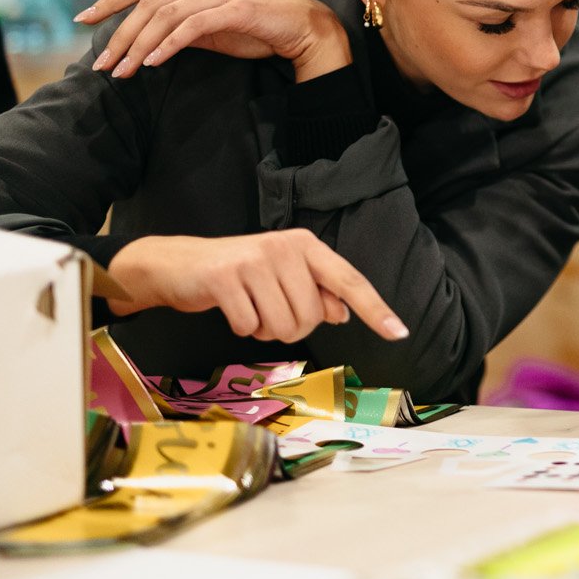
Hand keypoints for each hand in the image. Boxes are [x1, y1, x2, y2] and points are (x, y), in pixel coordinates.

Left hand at [77, 0, 351, 82]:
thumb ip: (184, 29)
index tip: (83, 20)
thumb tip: (150, 43)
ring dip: (138, 45)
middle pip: (147, 3)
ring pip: (165, 16)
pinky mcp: (235, 9)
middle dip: (119, 35)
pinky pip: (192, 27)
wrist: (305, 29)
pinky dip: (168, 45)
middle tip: (101, 65)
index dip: (110, 0)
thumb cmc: (260, 30)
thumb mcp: (214, 30)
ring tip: (122, 72)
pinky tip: (152, 64)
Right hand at [105, 231, 407, 343]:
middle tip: (267, 310)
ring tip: (250, 308)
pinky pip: (249, 327)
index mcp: (306, 245)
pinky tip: (232, 309)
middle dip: (290, 326)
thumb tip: (343, 313)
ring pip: (282, 325)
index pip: (349, 280)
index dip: (375, 309)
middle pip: (311, 316)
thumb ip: (316, 292)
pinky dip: (242, 328)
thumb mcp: (282, 277)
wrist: (179, 265)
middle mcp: (285, 247)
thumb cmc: (240, 275)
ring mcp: (255, 261)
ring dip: (265, 330)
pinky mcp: (226, 277)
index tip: (399, 332)